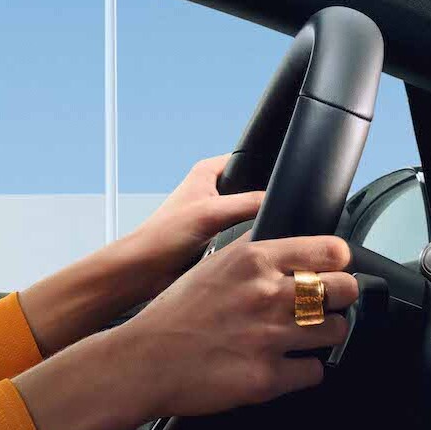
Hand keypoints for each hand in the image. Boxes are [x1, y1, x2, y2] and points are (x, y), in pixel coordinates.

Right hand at [119, 232, 359, 418]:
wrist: (143, 361)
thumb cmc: (172, 316)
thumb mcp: (211, 265)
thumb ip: (252, 252)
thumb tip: (287, 247)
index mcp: (254, 261)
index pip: (331, 251)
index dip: (337, 263)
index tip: (332, 271)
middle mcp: (267, 295)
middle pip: (345, 289)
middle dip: (336, 299)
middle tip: (320, 306)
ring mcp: (270, 337)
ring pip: (337, 331)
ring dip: (322, 336)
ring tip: (301, 337)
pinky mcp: (268, 377)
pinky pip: (316, 372)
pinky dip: (304, 370)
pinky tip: (286, 364)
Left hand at [124, 154, 265, 294]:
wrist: (145, 270)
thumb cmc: (162, 236)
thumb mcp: (211, 213)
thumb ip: (248, 203)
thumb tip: (279, 201)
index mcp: (208, 171)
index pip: (249, 160)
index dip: (268, 169)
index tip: (285, 184)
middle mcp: (212, 189)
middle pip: (254, 188)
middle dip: (264, 200)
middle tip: (272, 213)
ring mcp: (216, 212)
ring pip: (251, 212)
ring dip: (256, 222)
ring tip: (261, 230)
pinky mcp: (217, 235)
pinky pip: (244, 232)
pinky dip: (250, 238)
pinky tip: (255, 245)